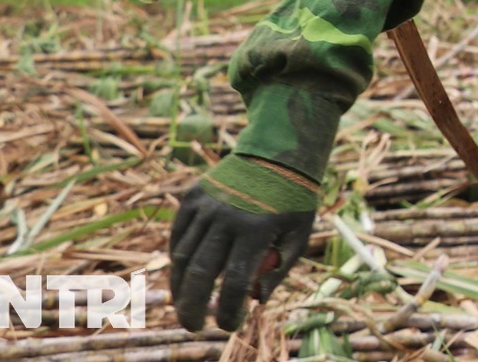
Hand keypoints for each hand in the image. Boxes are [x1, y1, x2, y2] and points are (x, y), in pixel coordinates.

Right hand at [169, 154, 317, 331]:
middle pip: (198, 273)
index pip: (234, 283)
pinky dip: (178, 258)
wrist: (278, 152)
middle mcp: (227, 217)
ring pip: (182, 256)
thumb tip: (255, 301)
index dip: (227, 311)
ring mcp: (206, 205)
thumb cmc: (293, 200)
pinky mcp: (193, 196)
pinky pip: (178, 235)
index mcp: (256, 230)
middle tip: (193, 326)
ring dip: (180, 287)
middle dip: (191, 308)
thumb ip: (279, 270)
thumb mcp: (299, 234)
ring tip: (186, 305)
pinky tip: (183, 274)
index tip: (227, 326)